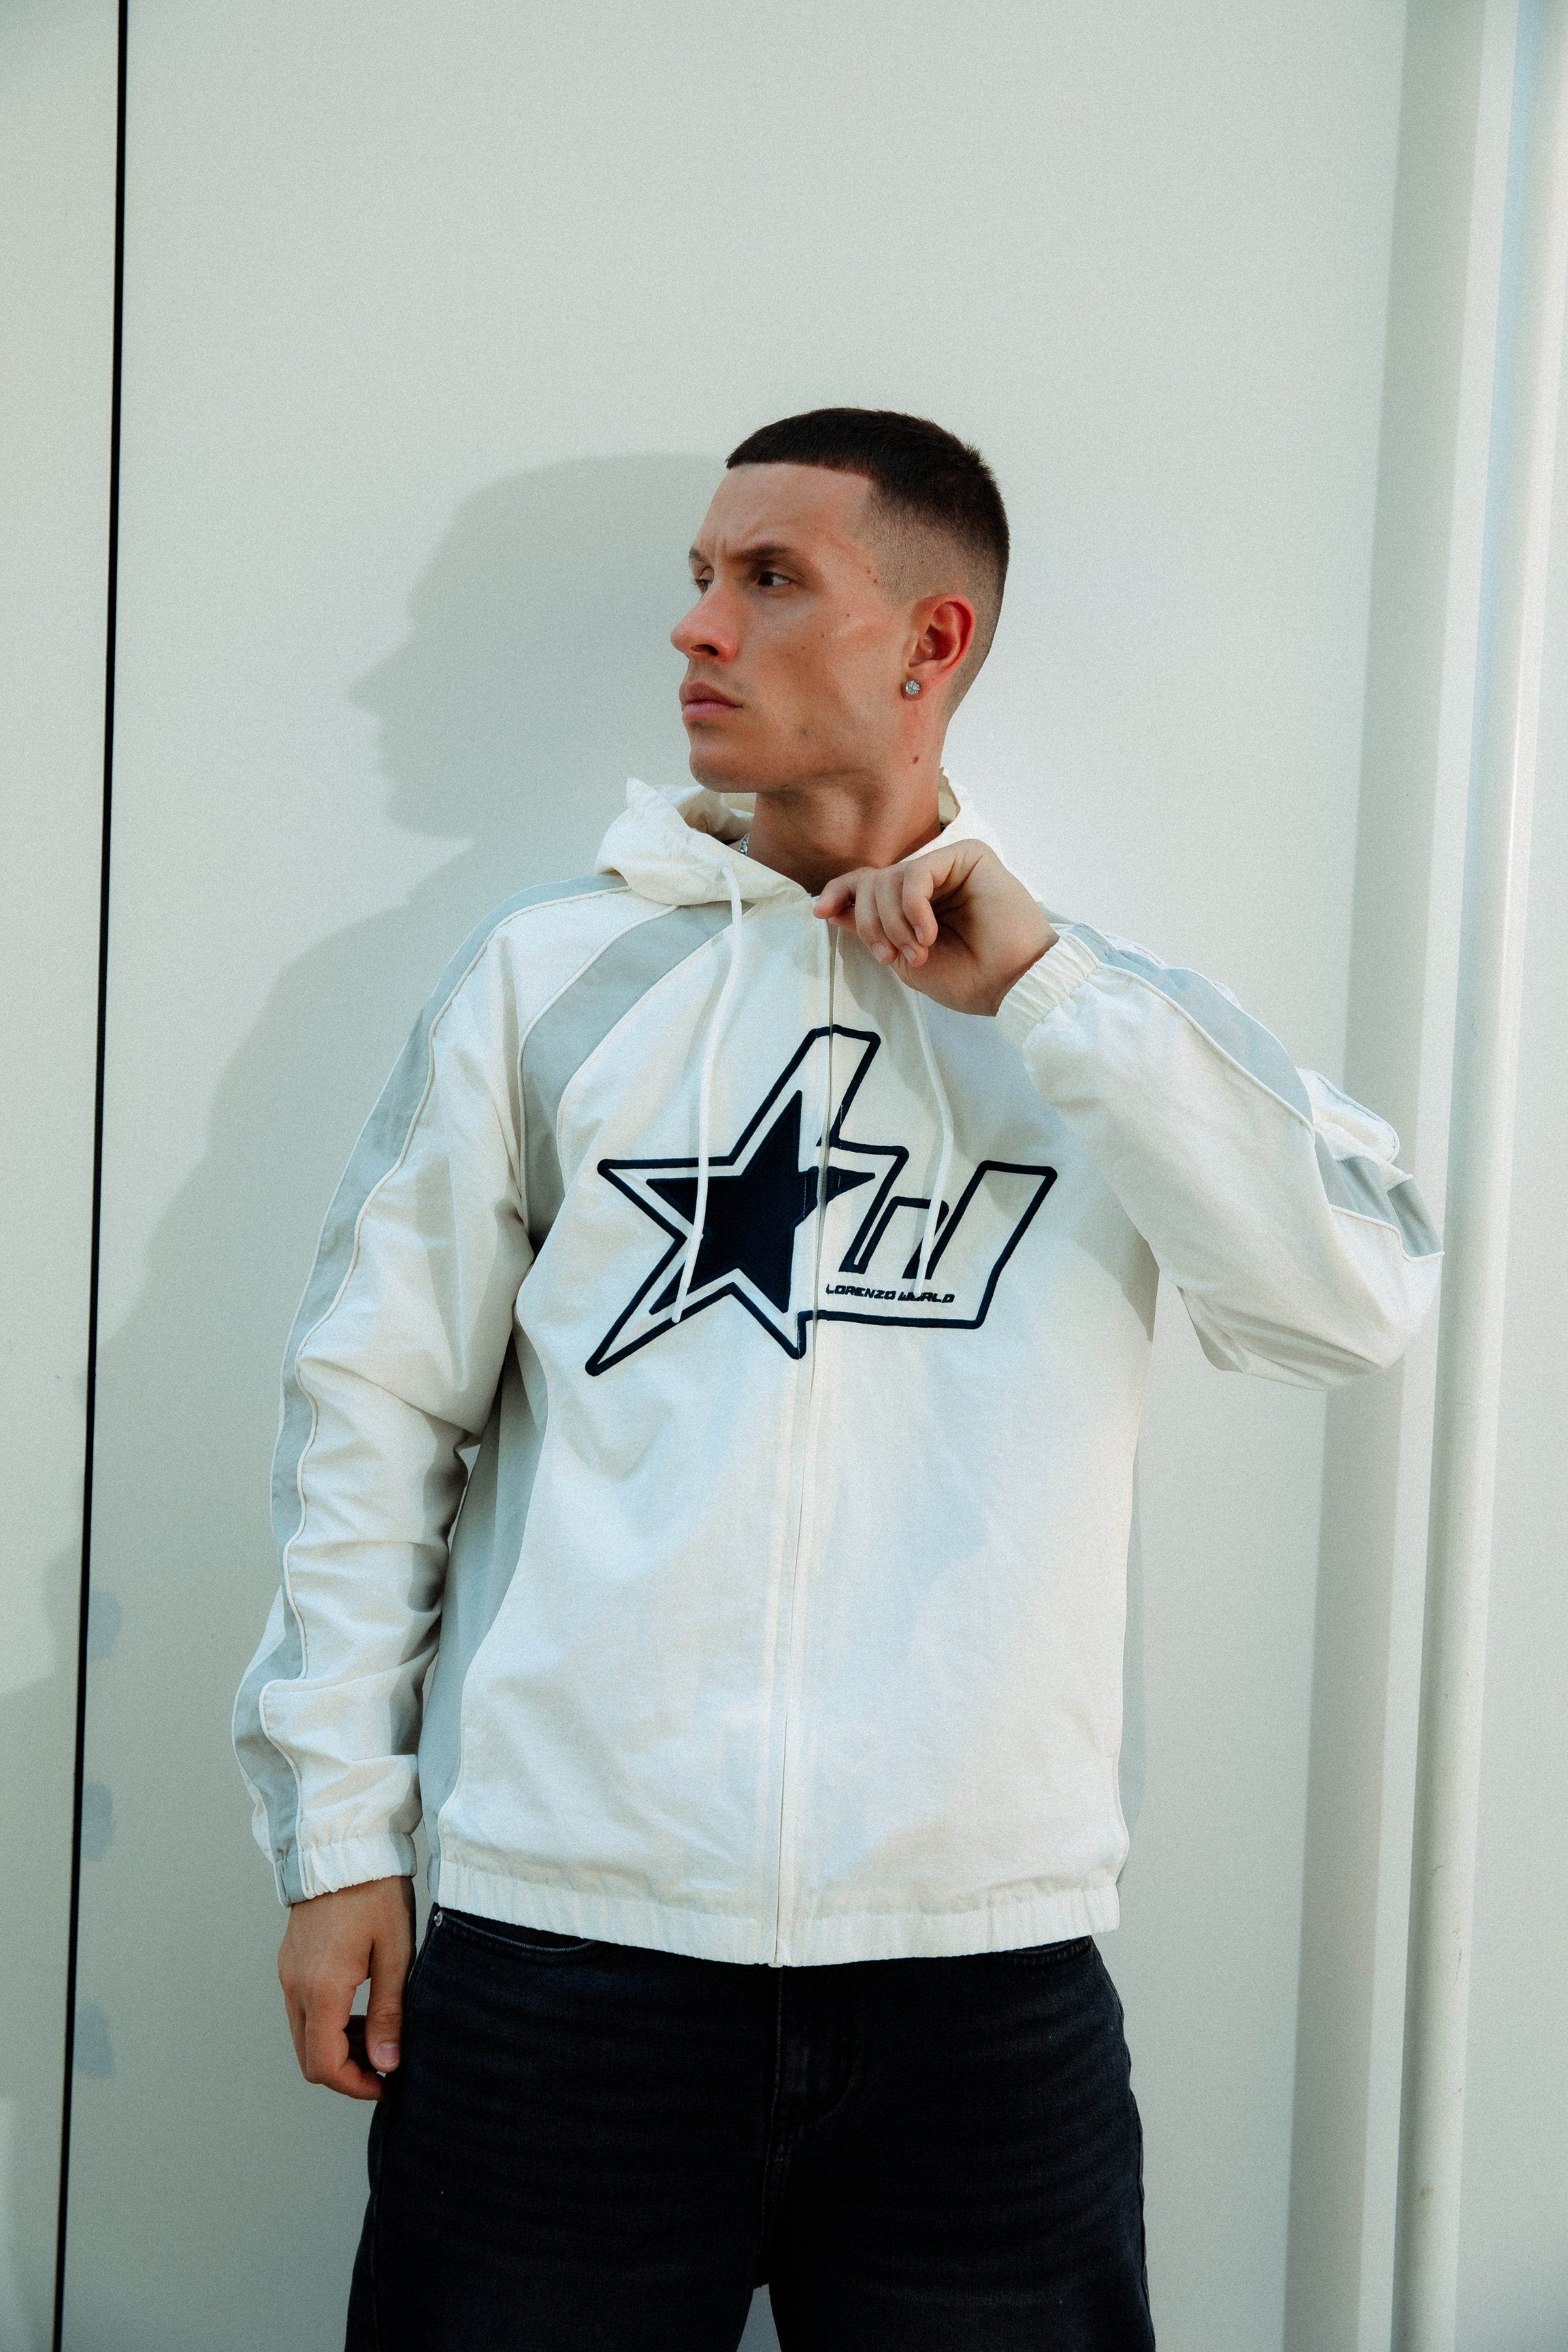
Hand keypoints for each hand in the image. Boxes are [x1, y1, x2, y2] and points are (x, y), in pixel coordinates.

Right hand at [277, 1876, 414, 2100]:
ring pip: (304, 2036)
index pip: (325, 2065)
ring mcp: (288, 1975)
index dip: (355, 2085)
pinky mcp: (290, 1964)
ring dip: (337, 2048)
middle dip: (346, 2071)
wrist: (345, 1848)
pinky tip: (359, 2010)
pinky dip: (327, 2024)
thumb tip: (386, 2064)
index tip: (386, 2083)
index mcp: (322, 1988)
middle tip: (385, 2063)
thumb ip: (389, 2013)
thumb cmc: (376, 1892)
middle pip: (310, 2057)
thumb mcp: (396, 1953)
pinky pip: (302, 2011)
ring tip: (379, 2035)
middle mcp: (296, 1986)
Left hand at [814, 839, 1056, 1016]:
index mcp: (915, 904)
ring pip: (890, 876)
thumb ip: (870, 930)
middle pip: (872, 880)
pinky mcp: (968, 856)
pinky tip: (927, 934)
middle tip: (887, 955)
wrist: (1012, 984)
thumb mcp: (903, 958)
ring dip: (892, 921)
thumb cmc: (967, 979)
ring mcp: (949, 866)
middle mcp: (931, 881)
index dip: (839, 892)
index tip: (819, 911)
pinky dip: (912, 907)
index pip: (867, 884)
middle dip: (869, 921)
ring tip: (916, 951)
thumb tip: (828, 906)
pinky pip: (916, 872)